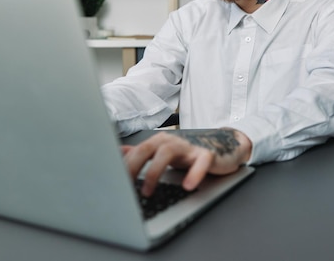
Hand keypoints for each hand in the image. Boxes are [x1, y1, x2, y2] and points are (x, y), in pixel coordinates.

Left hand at [122, 129, 251, 196]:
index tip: (111, 183)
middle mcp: (171, 141)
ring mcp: (189, 147)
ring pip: (168, 152)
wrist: (222, 148)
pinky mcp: (207, 154)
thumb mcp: (162, 154)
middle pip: (146, 149)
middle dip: (132, 167)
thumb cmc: (189, 154)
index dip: (122, 167)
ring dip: (154, 172)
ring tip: (149, 192)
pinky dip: (194, 173)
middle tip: (123, 187)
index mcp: (158, 143)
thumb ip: (141, 153)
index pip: (135, 152)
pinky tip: (187, 186)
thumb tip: (118, 152)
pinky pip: (200, 162)